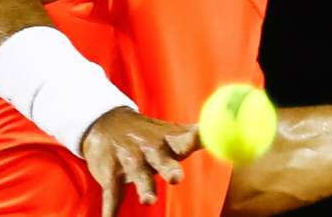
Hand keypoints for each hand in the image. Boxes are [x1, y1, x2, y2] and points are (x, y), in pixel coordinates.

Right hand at [81, 106, 201, 216]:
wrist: (107, 124)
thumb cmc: (149, 135)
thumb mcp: (171, 133)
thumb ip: (194, 136)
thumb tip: (224, 130)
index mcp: (168, 141)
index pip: (185, 139)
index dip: (195, 137)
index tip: (202, 136)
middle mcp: (151, 150)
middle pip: (163, 160)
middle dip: (169, 169)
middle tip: (177, 178)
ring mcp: (130, 161)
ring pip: (139, 176)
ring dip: (144, 188)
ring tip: (149, 200)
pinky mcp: (111, 173)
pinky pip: (112, 194)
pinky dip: (110, 209)